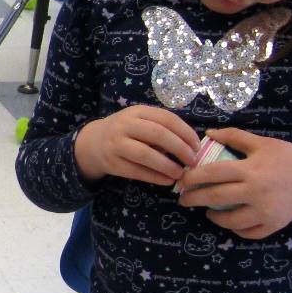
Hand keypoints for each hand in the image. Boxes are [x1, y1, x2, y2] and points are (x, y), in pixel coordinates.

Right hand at [75, 105, 198, 185]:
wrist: (93, 143)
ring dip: (167, 165)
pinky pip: (136, 171)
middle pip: (158, 134)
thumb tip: (191, 146)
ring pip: (146, 154)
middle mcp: (124, 125)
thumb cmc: (127, 132)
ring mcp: (116, 144)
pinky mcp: (112, 163)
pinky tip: (167, 181)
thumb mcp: (141, 121)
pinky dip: (155, 177)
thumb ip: (162, 127)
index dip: (185, 133)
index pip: (166, 118)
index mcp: (137, 111)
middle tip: (193, 160)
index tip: (197, 146)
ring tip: (181, 173)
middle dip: (180, 148)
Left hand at [177, 127, 291, 238]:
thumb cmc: (288, 157)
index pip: (211, 174)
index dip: (191, 177)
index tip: (181, 179)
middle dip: (193, 199)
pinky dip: (235, 229)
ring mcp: (265, 211)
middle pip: (215, 198)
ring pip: (229, 221)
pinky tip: (230, 221)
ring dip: (213, 216)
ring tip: (207, 210)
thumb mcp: (262, 142)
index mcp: (250, 169)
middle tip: (183, 199)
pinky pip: (247, 232)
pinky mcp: (274, 225)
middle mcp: (256, 192)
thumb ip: (234, 136)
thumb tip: (208, 133)